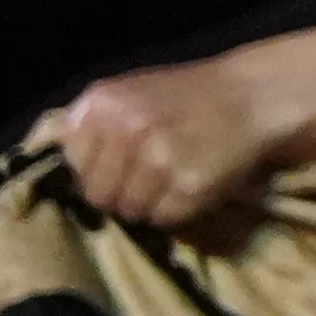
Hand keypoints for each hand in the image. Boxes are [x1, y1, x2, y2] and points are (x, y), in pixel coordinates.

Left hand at [56, 16, 315, 235]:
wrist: (255, 96)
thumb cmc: (187, 98)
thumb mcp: (130, 96)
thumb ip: (91, 127)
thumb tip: (60, 175)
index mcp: (102, 103)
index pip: (74, 165)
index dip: (97, 170)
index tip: (121, 164)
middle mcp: (127, 128)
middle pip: (97, 193)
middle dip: (120, 192)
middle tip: (151, 176)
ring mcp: (159, 158)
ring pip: (128, 211)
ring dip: (149, 204)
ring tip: (174, 179)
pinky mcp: (190, 186)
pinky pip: (163, 219)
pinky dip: (177, 210)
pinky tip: (194, 185)